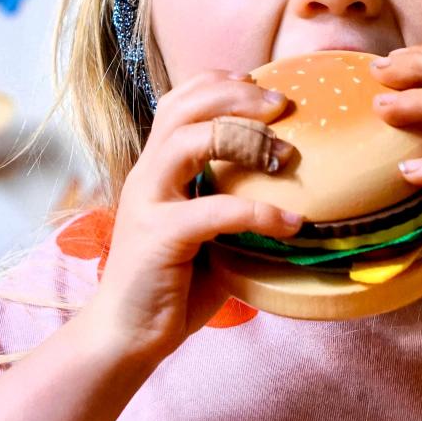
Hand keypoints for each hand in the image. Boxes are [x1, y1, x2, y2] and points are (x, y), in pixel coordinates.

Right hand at [87, 70, 300, 362]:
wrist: (126, 336)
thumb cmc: (172, 285)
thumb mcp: (207, 233)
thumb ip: (233, 205)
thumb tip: (295, 195)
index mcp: (157, 169)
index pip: (178, 102)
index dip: (219, 84)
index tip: (262, 88)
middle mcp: (148, 176)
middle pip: (183, 106)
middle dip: (235, 96)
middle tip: (281, 104)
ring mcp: (149, 202)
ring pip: (189, 141)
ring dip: (244, 138)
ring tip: (287, 154)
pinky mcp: (159, 236)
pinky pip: (216, 210)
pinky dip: (260, 214)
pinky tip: (293, 225)